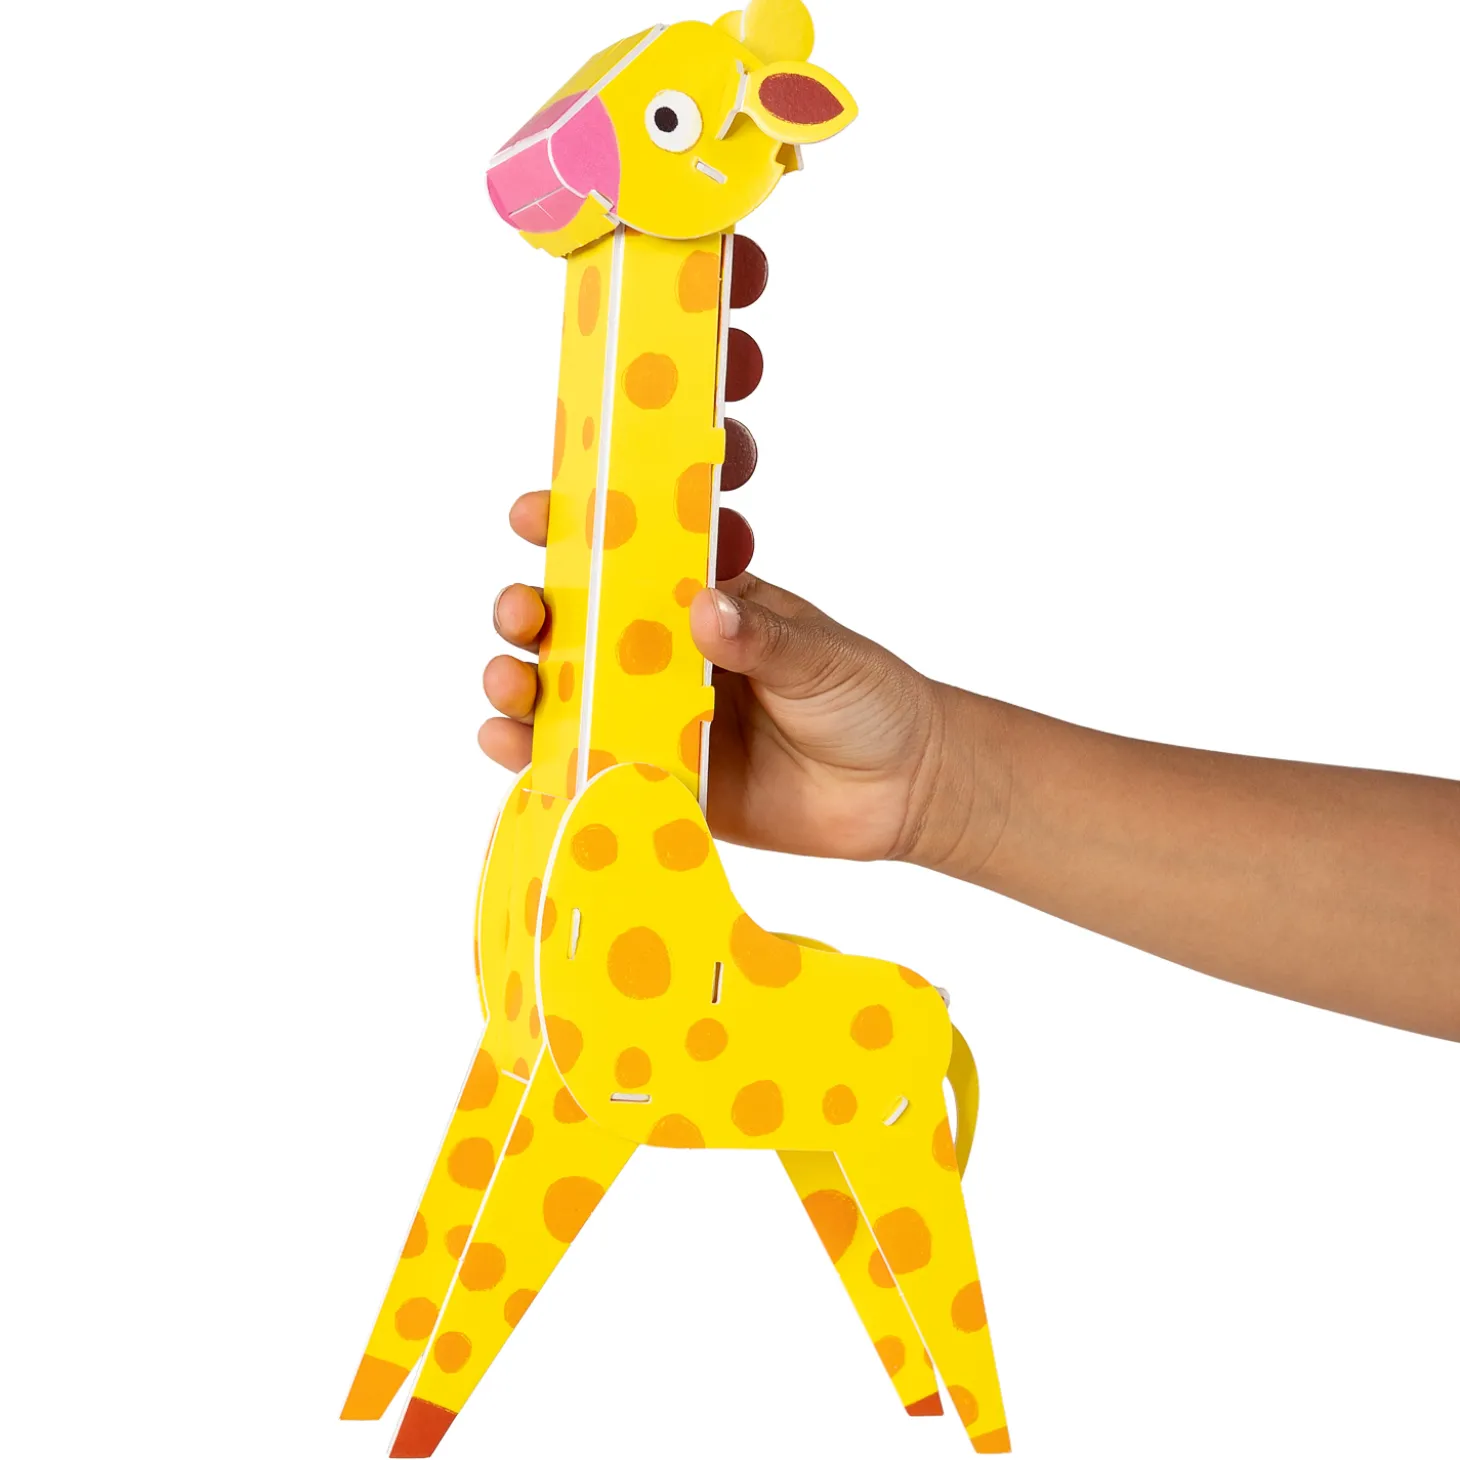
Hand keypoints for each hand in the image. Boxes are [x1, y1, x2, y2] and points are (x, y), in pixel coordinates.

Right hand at [478, 491, 994, 865]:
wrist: (898, 791)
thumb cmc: (863, 698)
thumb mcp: (820, 655)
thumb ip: (763, 637)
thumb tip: (707, 609)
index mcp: (698, 601)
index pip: (623, 555)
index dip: (572, 529)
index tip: (537, 513)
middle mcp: (659, 656)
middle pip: (569, 624)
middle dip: (528, 610)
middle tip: (521, 613)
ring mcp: (649, 718)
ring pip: (561, 695)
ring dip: (519, 684)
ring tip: (512, 685)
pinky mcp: (652, 779)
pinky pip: (581, 766)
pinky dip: (536, 757)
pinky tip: (511, 747)